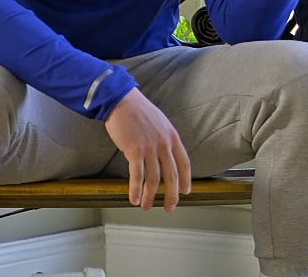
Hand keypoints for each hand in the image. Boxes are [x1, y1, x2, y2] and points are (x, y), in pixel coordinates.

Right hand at [104, 88, 191, 210]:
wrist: (121, 100)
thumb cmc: (138, 111)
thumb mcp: (160, 123)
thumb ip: (164, 138)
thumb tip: (165, 154)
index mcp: (172, 136)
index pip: (184, 163)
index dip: (186, 180)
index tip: (185, 192)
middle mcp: (164, 144)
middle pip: (171, 176)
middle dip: (171, 195)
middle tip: (169, 207)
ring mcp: (150, 147)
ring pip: (153, 179)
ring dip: (150, 196)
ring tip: (146, 206)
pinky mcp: (134, 150)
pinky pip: (137, 175)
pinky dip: (136, 190)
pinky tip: (134, 199)